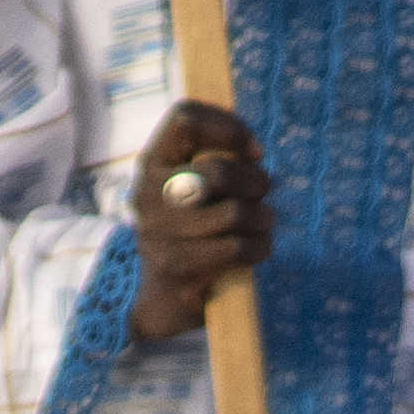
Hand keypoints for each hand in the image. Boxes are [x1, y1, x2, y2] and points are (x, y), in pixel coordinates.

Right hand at [124, 102, 275, 336]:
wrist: (161, 294)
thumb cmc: (191, 230)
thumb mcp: (193, 188)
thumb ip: (217, 161)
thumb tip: (255, 153)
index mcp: (152, 162)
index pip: (184, 119)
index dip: (229, 127)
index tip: (254, 151)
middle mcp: (147, 192)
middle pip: (217, 170)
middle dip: (255, 181)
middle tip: (265, 191)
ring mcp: (158, 231)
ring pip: (234, 212)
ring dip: (262, 217)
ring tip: (264, 222)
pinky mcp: (177, 265)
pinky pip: (237, 248)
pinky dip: (260, 246)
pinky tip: (259, 248)